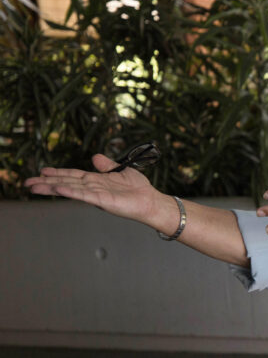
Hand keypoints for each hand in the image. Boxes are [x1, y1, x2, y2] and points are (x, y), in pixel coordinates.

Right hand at [24, 154, 161, 221]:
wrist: (150, 200)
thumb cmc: (138, 189)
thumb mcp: (121, 171)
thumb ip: (106, 165)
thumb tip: (94, 157)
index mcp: (96, 180)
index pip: (73, 176)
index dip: (58, 173)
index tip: (42, 171)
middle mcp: (93, 188)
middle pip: (66, 183)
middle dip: (47, 183)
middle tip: (27, 183)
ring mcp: (96, 194)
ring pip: (70, 189)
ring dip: (52, 188)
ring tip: (34, 187)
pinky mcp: (102, 200)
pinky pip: (84, 195)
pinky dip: (71, 191)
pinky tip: (58, 188)